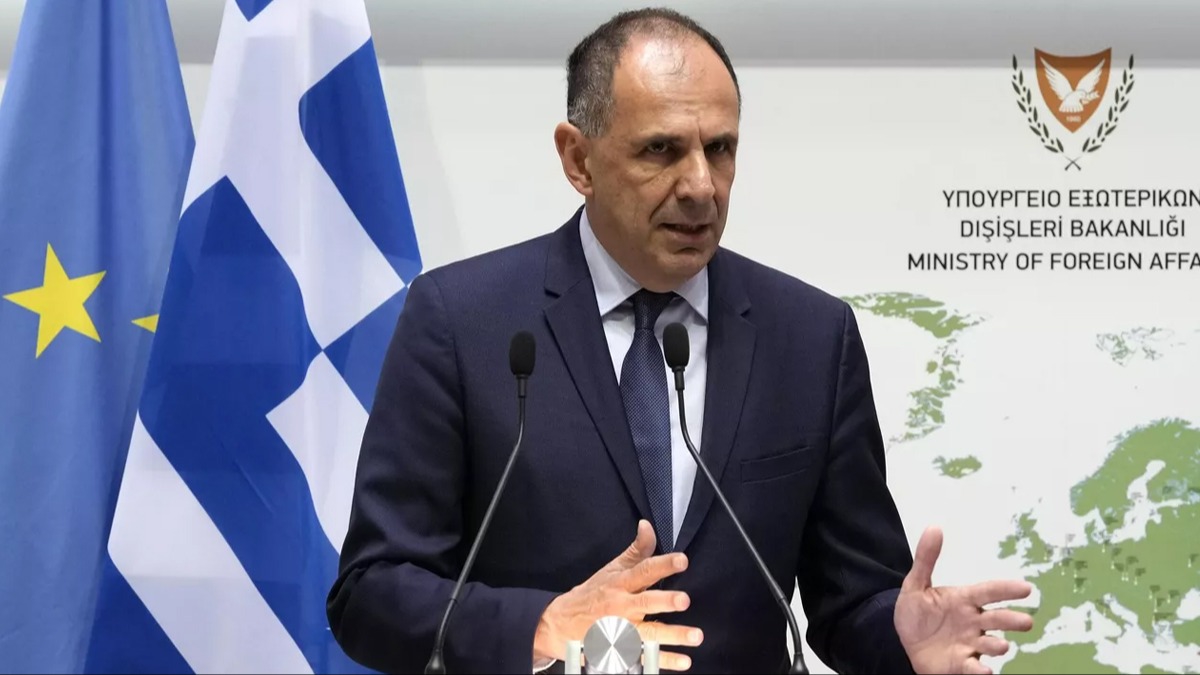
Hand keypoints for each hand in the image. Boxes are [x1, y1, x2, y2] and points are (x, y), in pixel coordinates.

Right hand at [533, 520, 701, 670]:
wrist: (561, 623)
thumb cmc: (592, 594)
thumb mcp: (611, 569)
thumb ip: (635, 550)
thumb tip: (648, 526)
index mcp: (620, 584)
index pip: (643, 570)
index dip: (663, 564)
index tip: (681, 560)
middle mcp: (622, 607)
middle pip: (645, 603)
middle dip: (665, 601)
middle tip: (684, 600)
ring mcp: (622, 631)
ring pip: (648, 633)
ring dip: (672, 635)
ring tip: (695, 636)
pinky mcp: (622, 650)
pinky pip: (645, 657)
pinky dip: (664, 661)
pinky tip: (683, 661)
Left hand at [895, 526, 1034, 674]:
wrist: (903, 642)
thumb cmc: (916, 612)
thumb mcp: (915, 584)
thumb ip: (926, 558)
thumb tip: (934, 527)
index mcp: (965, 600)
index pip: (989, 591)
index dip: (1006, 590)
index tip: (1026, 588)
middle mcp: (973, 622)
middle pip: (997, 619)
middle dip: (1012, 620)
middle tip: (1026, 622)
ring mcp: (970, 644)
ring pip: (991, 645)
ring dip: (998, 645)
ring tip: (1003, 645)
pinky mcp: (961, 664)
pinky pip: (973, 668)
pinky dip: (980, 670)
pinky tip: (985, 670)